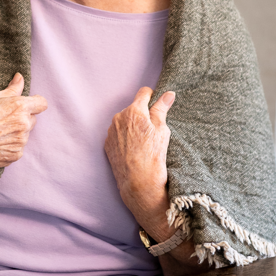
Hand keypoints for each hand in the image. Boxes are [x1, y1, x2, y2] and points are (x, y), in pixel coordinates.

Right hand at [0, 73, 47, 170]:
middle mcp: (24, 125)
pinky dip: (9, 145)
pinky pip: (17, 148)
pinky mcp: (15, 155)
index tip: (25, 104)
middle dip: (22, 118)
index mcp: (20, 107)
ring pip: (24, 134)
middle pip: (32, 119)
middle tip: (2, 119)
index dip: (34, 103)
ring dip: (15, 132)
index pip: (41, 103)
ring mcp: (21, 142)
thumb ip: (11, 89)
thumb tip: (20, 78)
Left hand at [104, 87, 174, 224]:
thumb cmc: (153, 155)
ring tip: (142, 143)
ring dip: (132, 126)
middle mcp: (119, 117)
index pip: (143, 93)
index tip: (156, 105)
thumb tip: (168, 94)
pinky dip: (124, 138)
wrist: (138, 182)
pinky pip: (117, 134)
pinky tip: (133, 149)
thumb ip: (162, 109)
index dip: (152, 97)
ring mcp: (111, 131)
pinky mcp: (107, 143)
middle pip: (133, 108)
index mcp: (134, 111)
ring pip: (124, 121)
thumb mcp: (162, 130)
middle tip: (151, 131)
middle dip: (142, 115)